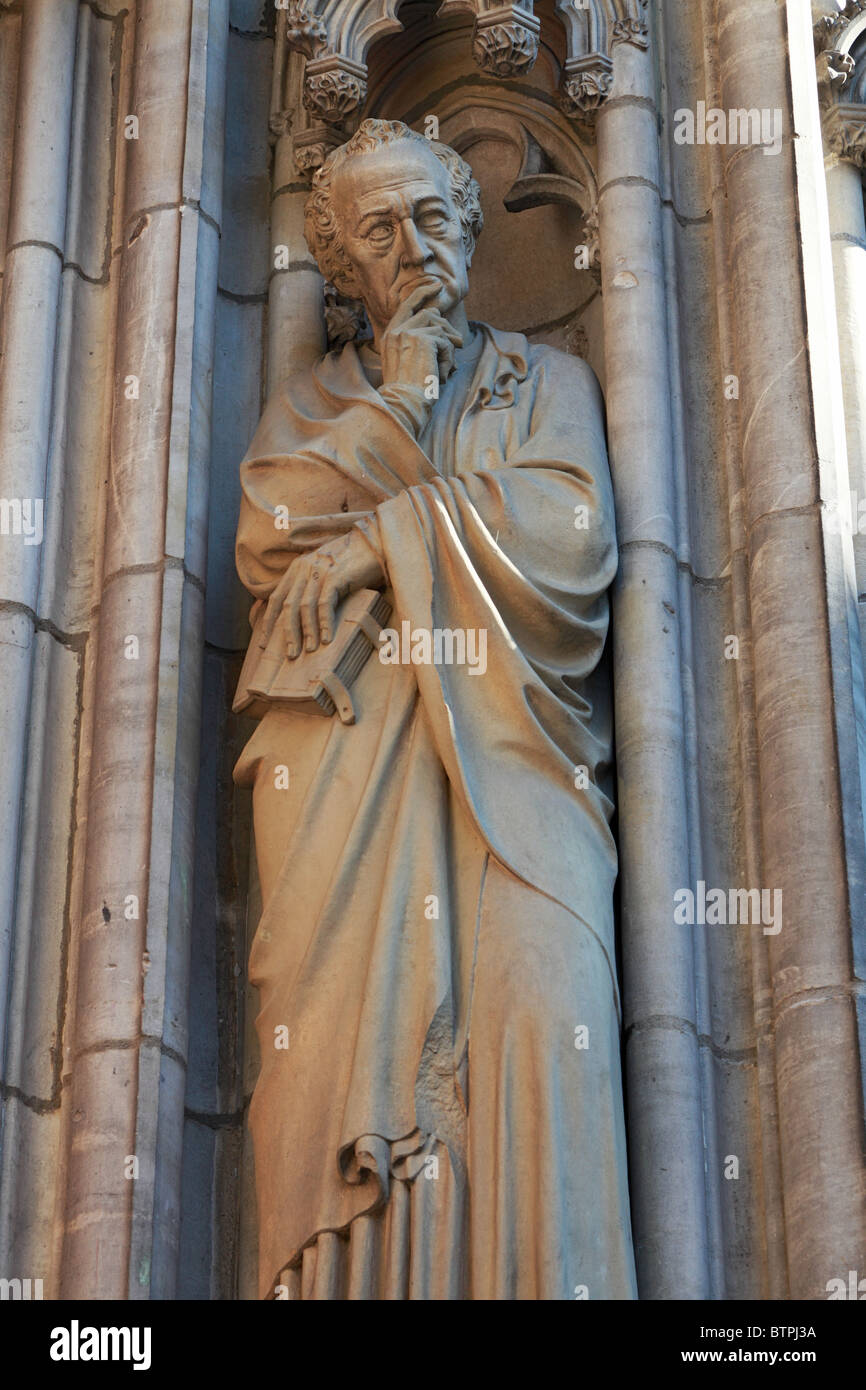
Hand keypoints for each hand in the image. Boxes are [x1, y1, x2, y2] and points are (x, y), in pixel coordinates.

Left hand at [259, 530, 384, 659]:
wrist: (377, 543)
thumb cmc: (353, 563)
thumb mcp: (326, 573)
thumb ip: (311, 588)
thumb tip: (303, 620)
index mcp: (297, 568)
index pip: (275, 598)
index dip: (268, 622)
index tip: (264, 644)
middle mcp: (304, 568)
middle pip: (287, 605)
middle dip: (287, 632)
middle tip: (291, 655)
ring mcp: (319, 570)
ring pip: (304, 606)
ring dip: (306, 631)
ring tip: (309, 650)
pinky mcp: (336, 575)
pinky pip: (325, 603)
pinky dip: (324, 622)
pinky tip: (326, 638)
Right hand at [380, 282, 462, 393]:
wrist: (403, 404)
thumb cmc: (407, 391)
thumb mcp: (408, 363)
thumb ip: (419, 344)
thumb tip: (445, 332)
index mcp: (389, 336)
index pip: (407, 305)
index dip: (423, 293)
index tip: (436, 285)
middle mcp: (396, 330)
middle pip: (430, 314)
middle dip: (447, 328)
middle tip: (459, 342)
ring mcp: (408, 332)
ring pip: (440, 327)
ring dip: (449, 347)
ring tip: (447, 367)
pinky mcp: (423, 339)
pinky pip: (446, 342)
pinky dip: (449, 359)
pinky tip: (442, 375)